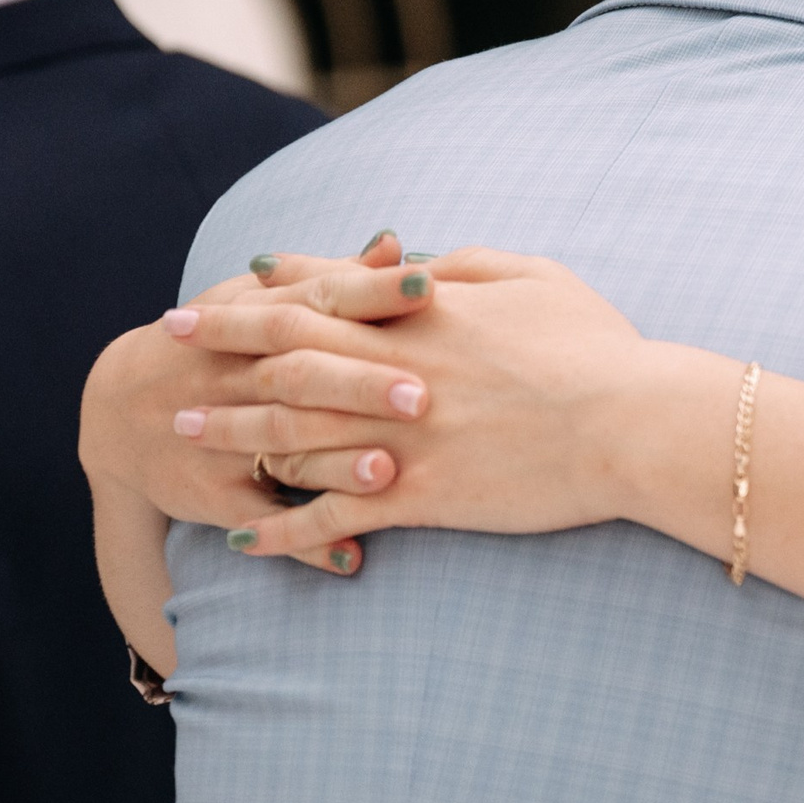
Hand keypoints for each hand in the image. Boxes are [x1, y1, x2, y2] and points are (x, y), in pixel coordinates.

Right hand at [78, 231, 426, 575]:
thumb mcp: (258, 302)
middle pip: (303, 376)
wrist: (118, 408)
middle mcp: (240, 377)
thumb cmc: (216, 344)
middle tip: (422, 395)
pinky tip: (352, 558)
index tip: (429, 287)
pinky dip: (304, 542)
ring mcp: (222, 437)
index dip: (372, 293)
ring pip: (283, 449)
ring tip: (389, 473)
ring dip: (334, 464)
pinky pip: (261, 521)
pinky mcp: (213, 494)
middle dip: (358, 383)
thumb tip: (395, 245)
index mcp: (261, 323)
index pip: (322, 300)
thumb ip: (332, 278)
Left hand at [169, 249, 735, 558]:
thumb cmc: (598, 347)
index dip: (271, 287)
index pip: (326, 291)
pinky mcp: (420, 496)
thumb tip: (422, 264)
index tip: (226, 283)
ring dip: (233, 432)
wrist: (633, 423)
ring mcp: (402, 438)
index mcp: (424, 315)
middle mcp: (397, 372)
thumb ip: (472, 264)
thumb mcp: (537, 277)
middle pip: (285, 357)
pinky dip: (281, 529)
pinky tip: (241, 538)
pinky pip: (331, 516)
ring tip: (186, 431)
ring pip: (293, 434)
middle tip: (170, 347)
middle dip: (222, 348)